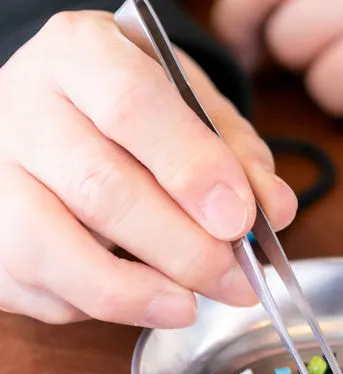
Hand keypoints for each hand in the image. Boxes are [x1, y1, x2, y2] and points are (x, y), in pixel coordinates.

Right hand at [0, 11, 297, 327]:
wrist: (59, 113)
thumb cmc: (141, 114)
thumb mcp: (198, 109)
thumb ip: (238, 155)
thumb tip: (274, 210)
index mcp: (82, 55)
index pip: (133, 107)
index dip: (193, 170)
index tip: (240, 220)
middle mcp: (24, 105)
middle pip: (101, 188)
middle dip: (183, 249)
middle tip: (236, 279)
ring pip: (50, 247)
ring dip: (134, 292)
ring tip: (189, 306)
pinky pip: (33, 285)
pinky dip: (96, 307)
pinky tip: (140, 299)